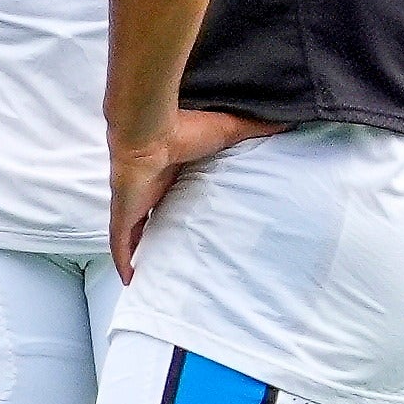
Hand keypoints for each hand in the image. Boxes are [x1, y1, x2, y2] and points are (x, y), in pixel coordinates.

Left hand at [108, 109, 282, 281]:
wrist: (150, 131)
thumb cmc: (184, 128)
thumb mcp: (227, 130)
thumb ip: (252, 130)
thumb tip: (283, 124)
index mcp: (168, 170)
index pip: (171, 193)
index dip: (177, 207)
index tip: (189, 222)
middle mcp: (147, 189)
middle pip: (150, 217)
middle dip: (158, 233)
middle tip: (173, 253)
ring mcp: (132, 203)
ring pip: (133, 235)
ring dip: (139, 252)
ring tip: (152, 273)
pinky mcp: (124, 214)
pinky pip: (120, 244)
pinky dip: (123, 261)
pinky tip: (131, 280)